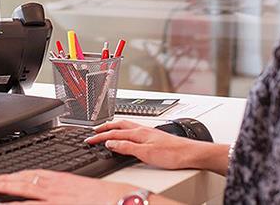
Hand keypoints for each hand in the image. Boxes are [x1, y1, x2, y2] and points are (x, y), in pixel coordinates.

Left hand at [0, 169, 134, 203]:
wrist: (124, 201)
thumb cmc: (109, 197)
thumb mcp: (85, 189)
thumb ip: (68, 190)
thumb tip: (59, 192)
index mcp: (65, 181)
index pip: (37, 175)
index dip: (20, 175)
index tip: (8, 175)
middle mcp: (59, 189)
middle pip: (27, 182)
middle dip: (7, 180)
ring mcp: (59, 200)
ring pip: (28, 193)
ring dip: (9, 190)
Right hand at [86, 120, 206, 169]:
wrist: (190, 153)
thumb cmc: (172, 153)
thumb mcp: (145, 153)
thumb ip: (127, 147)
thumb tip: (111, 143)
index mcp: (138, 132)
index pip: (114, 133)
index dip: (100, 137)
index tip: (89, 139)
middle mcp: (143, 129)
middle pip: (119, 126)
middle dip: (105, 127)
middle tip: (94, 131)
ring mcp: (148, 132)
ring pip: (127, 126)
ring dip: (115, 127)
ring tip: (107, 129)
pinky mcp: (153, 136)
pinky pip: (134, 130)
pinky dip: (124, 130)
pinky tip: (127, 134)